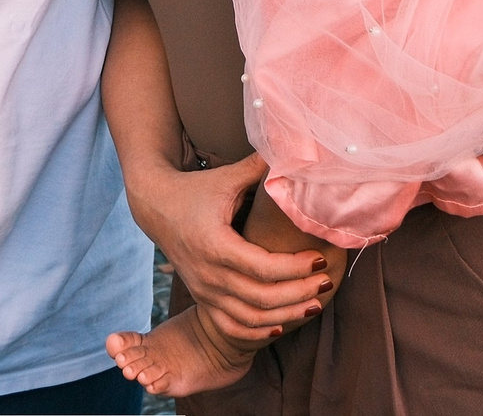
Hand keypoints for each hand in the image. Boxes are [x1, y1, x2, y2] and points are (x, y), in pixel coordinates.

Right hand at [125, 154, 328, 343]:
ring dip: (285, 316)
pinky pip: (230, 326)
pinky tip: (281, 326)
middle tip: (327, 281)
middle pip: (261, 298)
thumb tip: (294, 151)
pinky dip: (256, 332)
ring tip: (314, 305)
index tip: (320, 258)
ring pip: (249, 318)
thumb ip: (259, 168)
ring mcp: (204, 290)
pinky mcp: (202, 298)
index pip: (263, 267)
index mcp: (216, 244)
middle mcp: (208, 274)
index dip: (295, 267)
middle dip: (299, 293)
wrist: (156, 207)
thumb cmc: (196, 190)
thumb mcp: (226, 178)